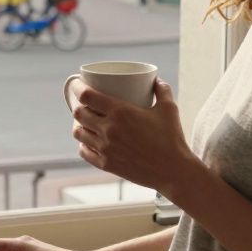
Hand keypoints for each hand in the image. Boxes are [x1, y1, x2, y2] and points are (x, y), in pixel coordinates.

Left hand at [69, 77, 198, 198]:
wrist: (173, 171)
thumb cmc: (172, 138)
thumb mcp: (169, 109)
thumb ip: (162, 90)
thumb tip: (156, 80)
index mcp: (121, 112)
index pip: (87, 96)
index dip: (78, 88)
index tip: (78, 84)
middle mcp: (109, 129)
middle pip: (78, 114)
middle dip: (78, 106)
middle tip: (84, 104)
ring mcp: (105, 148)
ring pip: (78, 133)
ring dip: (79, 125)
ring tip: (84, 122)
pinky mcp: (106, 164)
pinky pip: (84, 152)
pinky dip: (83, 144)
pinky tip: (88, 141)